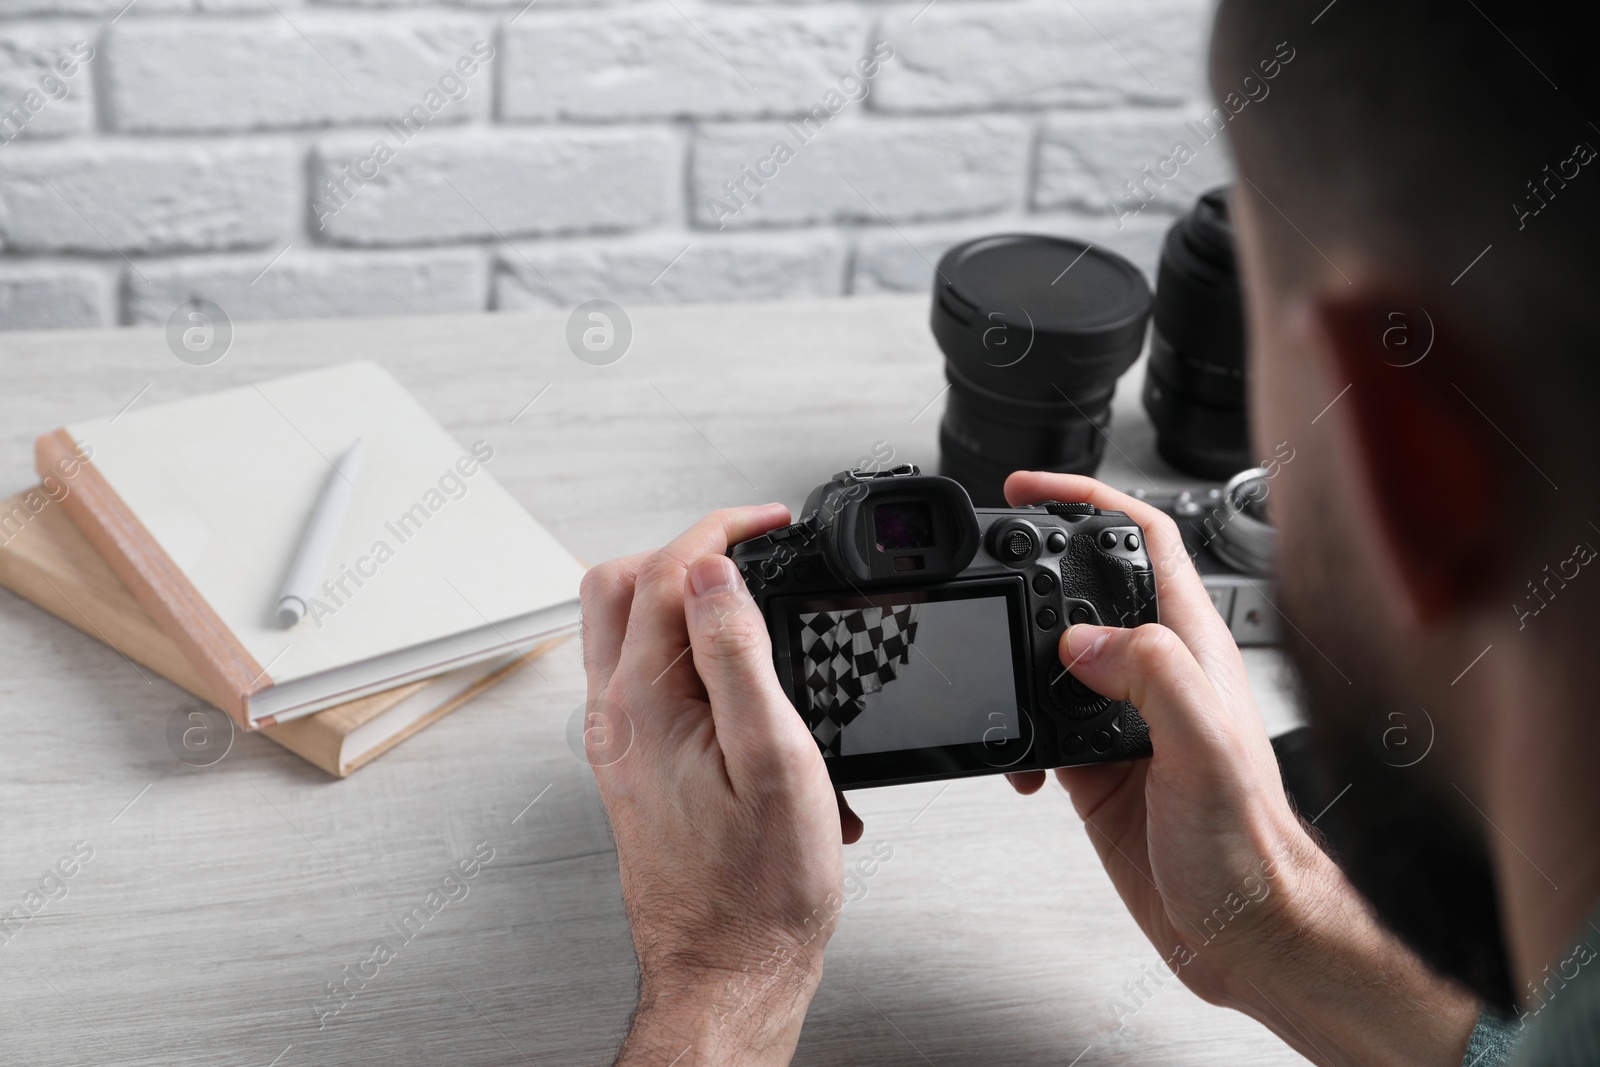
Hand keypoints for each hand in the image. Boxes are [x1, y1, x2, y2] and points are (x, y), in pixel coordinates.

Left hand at [580, 505, 859, 1066]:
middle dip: (689, 548)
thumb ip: (736, 656)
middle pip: (623, 587)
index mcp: (643, 703)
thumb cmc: (756, 888)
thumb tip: (713, 572)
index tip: (772, 522)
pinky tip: (738, 671)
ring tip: (751, 599)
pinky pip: (644, 676)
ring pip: (627, 630)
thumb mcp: (771, 759)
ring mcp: (621, 742)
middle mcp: (617, 716)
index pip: (668, 573)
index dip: (723, 530)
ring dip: (683, 596)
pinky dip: (685, 647)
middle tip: (754, 548)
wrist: (729, 968)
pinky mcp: (638, 766)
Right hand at [1002, 472, 1480, 1066]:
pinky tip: (1015, 758)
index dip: (1086, 501)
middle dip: (1034, 565)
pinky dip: (1014, 727)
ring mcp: (1125, 719)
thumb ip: (1154, 678)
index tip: (1028, 491)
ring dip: (1014, 650)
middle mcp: (1158, 675)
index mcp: (1190, 650)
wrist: (1243, 931)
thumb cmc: (1252, 851)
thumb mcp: (1207, 752)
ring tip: (986, 656)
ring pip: (1055, 653)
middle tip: (986, 556)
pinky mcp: (1097, 765)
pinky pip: (1040, 721)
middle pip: (1086, 587)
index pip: (1141, 542)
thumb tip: (1082, 638)